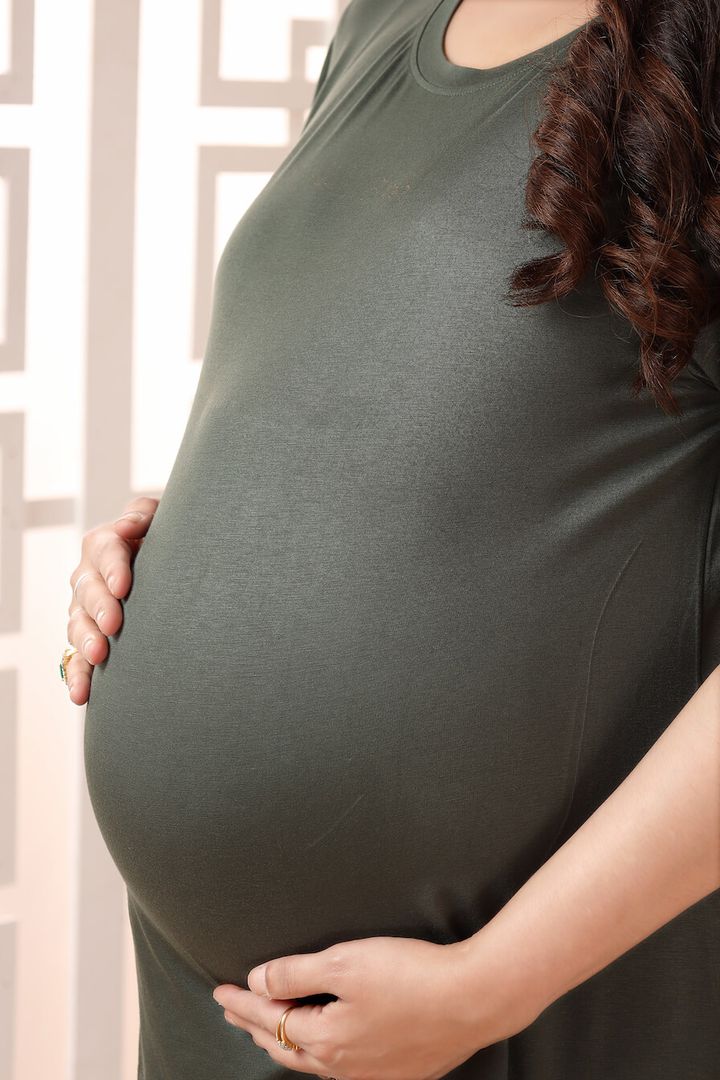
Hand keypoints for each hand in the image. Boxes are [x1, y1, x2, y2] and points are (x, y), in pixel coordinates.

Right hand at [65, 496, 158, 703]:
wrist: (171, 573)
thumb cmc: (167, 543)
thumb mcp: (159, 521)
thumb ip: (144, 515)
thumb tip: (128, 525)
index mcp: (105, 544)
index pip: (104, 549)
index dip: (114, 567)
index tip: (125, 586)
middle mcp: (89, 576)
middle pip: (88, 589)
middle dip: (99, 607)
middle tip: (114, 624)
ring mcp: (85, 610)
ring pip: (78, 624)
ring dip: (86, 641)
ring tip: (99, 656)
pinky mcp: (88, 639)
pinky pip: (76, 659)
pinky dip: (78, 677)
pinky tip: (82, 695)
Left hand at [212, 934, 539, 1079]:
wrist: (474, 999)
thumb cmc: (411, 976)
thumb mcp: (345, 963)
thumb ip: (295, 974)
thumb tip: (258, 981)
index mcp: (326, 1040)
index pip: (269, 1018)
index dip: (242, 1002)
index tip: (220, 990)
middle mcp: (343, 1068)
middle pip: (285, 1047)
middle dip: (255, 1025)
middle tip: (233, 1010)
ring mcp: (371, 1075)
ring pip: (312, 1061)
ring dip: (285, 1041)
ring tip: (268, 1027)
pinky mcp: (396, 1072)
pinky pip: (341, 1067)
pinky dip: (318, 1052)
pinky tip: (324, 1044)